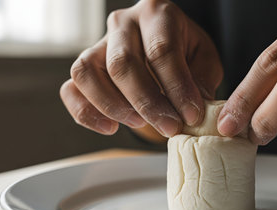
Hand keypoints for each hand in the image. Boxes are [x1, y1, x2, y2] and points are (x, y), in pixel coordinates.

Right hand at [60, 0, 221, 136]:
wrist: (165, 50)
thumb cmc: (186, 53)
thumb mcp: (205, 60)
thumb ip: (203, 79)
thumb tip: (197, 108)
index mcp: (158, 14)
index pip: (162, 50)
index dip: (177, 87)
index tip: (191, 116)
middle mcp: (123, 23)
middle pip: (122, 63)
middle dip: (148, 103)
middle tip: (169, 127)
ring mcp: (99, 44)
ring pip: (87, 72)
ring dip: (112, 105)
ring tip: (139, 123)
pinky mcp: (85, 67)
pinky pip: (71, 89)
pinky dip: (85, 112)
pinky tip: (110, 128)